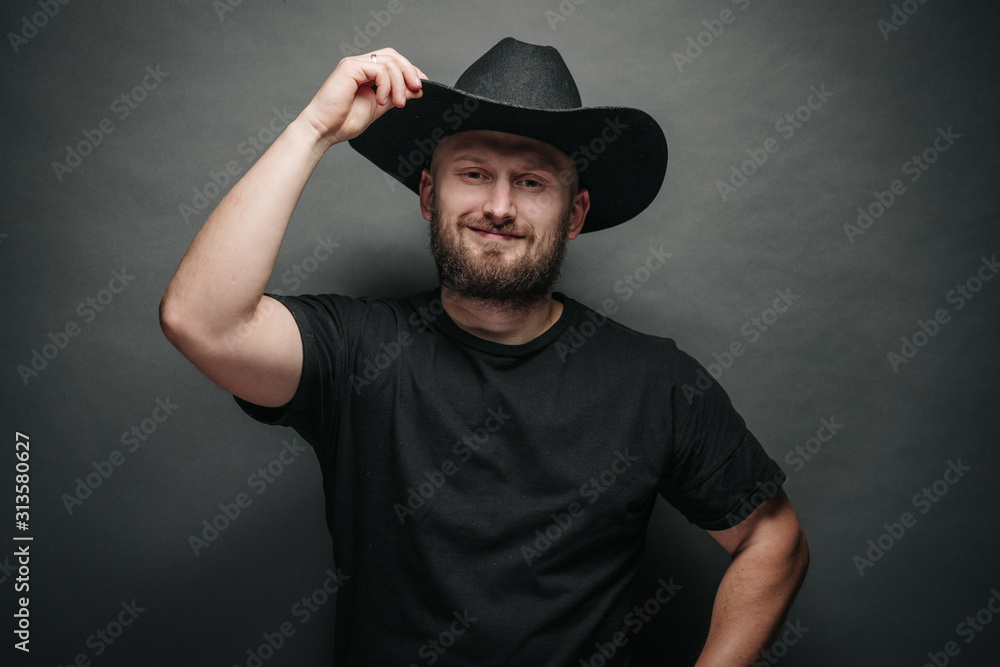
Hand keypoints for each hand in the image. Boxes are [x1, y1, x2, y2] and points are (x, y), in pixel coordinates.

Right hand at [300, 48, 425, 148]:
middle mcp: (359, 64)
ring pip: (389, 62)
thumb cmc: (344, 121)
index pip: (393, 61)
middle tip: (418, 89)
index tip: (421, 86)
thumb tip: (416, 89)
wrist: (324, 130)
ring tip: (399, 103)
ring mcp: (354, 64)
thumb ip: (396, 95)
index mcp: (366, 72)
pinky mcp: (350, 67)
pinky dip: (386, 85)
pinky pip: (379, 69)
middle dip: (409, 71)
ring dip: (399, 83)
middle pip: (392, 56)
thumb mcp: (379, 107)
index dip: (410, 70)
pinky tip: (381, 100)